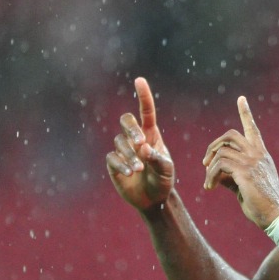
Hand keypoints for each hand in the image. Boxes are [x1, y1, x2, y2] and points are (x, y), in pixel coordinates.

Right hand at [106, 77, 174, 211]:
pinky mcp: (114, 164)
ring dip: (129, 154)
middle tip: (140, 143)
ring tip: (138, 168)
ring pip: (119, 142)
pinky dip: (121, 164)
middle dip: (131, 129)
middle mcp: (135, 139)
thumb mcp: (166, 170)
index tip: (139, 80)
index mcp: (151, 135)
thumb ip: (157, 158)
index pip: (146, 112)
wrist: (153, 199)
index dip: (143, 96)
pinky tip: (129, 173)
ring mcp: (123, 151)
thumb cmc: (163, 180)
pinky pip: (112, 158)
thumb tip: (143, 149)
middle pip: (126, 121)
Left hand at [201, 96, 278, 228]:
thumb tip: (216, 173)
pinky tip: (210, 188)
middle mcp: (258, 153)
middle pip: (230, 135)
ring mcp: (252, 161)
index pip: (252, 128)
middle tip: (206, 163)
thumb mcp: (245, 185)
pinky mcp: (245, 172)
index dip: (245, 112)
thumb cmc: (262, 204)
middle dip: (213, 146)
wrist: (276, 216)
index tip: (241, 98)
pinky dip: (210, 176)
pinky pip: (219, 165)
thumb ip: (232, 175)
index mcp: (261, 154)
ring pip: (221, 152)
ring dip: (209, 168)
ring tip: (209, 184)